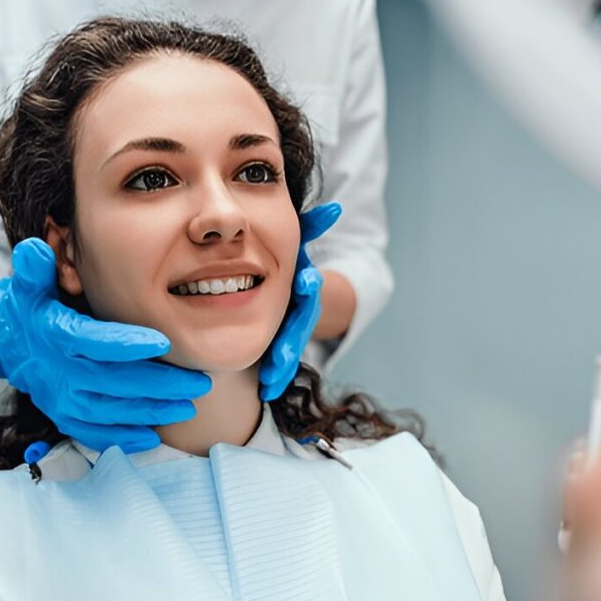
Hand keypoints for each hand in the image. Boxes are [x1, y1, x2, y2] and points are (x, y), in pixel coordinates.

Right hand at [0, 238, 211, 452]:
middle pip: (111, 381)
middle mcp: (56, 371)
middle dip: (158, 384)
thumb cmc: (31, 304)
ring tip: (188, 405)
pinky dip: (121, 438)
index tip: (163, 342)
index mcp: (53, 334)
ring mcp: (59, 398)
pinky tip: (152, 436)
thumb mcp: (28, 281)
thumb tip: (35, 250)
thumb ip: (34, 267)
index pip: (92, 341)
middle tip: (199, 382)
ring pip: (108, 411)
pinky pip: (92, 433)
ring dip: (150, 412)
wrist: (5, 341)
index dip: (125, 343)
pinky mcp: (62, 415)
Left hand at [259, 202, 341, 400]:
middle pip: (300, 324)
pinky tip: (265, 391)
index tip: (304, 283)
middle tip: (280, 354)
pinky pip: (280, 363)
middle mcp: (302, 307)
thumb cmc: (287, 257)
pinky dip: (275, 376)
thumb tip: (335, 208)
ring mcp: (293, 328)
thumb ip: (312, 225)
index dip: (308, 284)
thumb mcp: (296, 239)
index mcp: (303, 281)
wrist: (293, 285)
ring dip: (281, 366)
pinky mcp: (282, 344)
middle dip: (291, 340)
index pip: (309, 284)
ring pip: (290, 348)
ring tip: (268, 381)